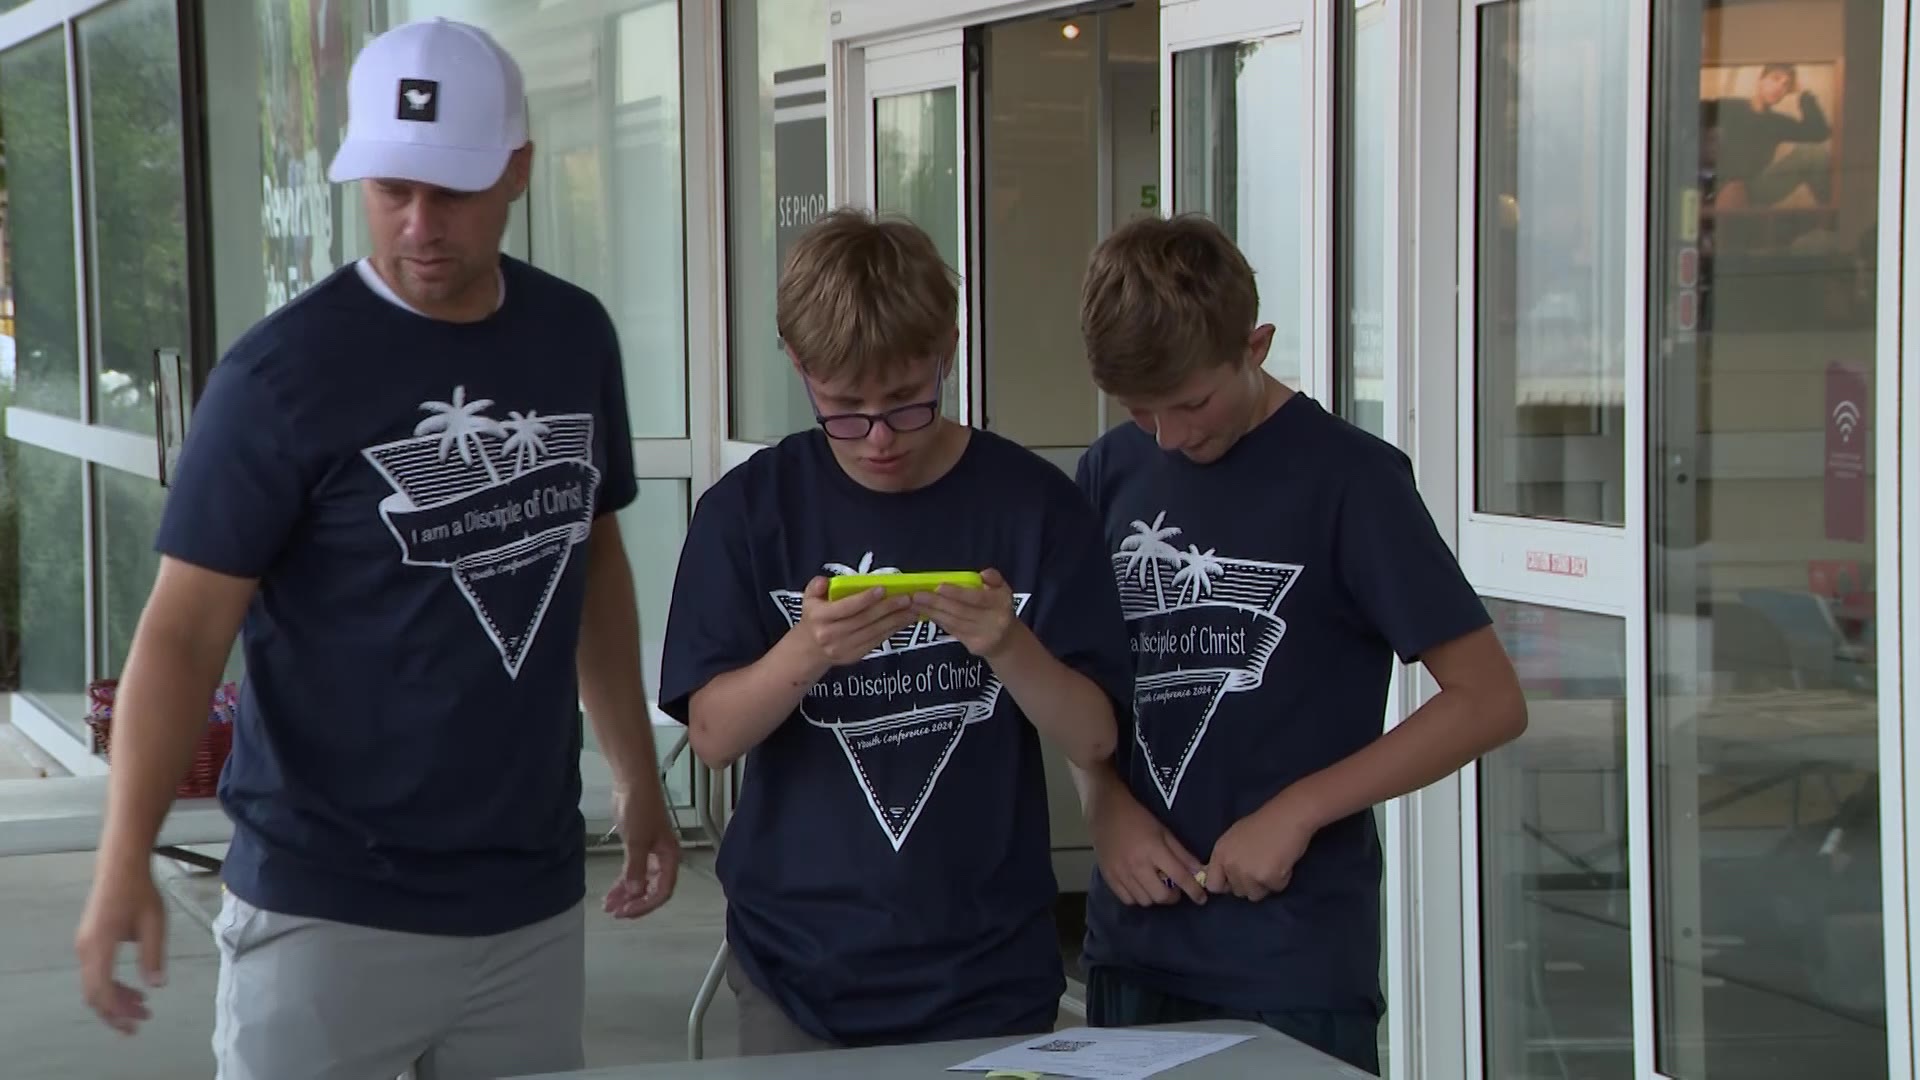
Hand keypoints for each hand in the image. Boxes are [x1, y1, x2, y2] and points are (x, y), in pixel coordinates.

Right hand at [74, 863, 167, 1033]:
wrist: (120, 867)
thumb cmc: (140, 892)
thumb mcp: (154, 923)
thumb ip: (153, 955)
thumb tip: (156, 985)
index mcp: (99, 946)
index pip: (101, 990)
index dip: (117, 1011)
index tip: (136, 1023)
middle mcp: (86, 950)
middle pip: (93, 993)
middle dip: (116, 1011)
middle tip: (142, 1021)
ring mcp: (85, 946)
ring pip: (94, 985)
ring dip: (116, 999)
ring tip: (143, 1006)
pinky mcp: (89, 942)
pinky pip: (96, 973)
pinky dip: (112, 986)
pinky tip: (134, 989)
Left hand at [604, 782, 681, 918]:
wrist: (632, 783)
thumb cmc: (640, 809)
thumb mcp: (637, 841)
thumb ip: (636, 869)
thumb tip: (634, 893)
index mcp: (670, 857)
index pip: (663, 890)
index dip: (645, 905)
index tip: (626, 911)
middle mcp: (663, 858)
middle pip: (652, 889)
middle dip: (634, 902)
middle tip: (615, 912)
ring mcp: (651, 852)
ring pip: (641, 882)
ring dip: (626, 894)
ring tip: (608, 905)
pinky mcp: (638, 846)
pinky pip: (633, 871)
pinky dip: (623, 882)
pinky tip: (612, 892)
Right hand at [794, 576, 917, 667]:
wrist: (809, 650)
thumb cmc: (814, 619)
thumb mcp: (808, 599)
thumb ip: (815, 586)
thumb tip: (824, 582)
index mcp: (819, 617)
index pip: (846, 607)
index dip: (865, 598)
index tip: (882, 589)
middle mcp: (830, 634)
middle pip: (864, 620)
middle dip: (888, 608)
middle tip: (906, 598)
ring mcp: (843, 648)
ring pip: (873, 632)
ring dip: (895, 620)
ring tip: (911, 609)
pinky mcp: (854, 656)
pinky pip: (876, 641)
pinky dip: (891, 630)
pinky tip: (903, 621)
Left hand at [910, 568, 1018, 657]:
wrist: (1006, 641)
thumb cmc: (1000, 609)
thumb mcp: (1003, 590)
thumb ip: (994, 578)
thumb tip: (984, 574)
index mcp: (1001, 603)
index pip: (977, 598)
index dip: (957, 593)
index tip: (939, 587)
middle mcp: (994, 621)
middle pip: (961, 612)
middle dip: (937, 603)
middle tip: (917, 595)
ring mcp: (983, 636)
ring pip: (953, 622)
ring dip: (932, 613)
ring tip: (915, 604)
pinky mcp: (973, 646)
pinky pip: (952, 630)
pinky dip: (937, 620)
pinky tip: (925, 613)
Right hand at [1090, 783, 1206, 905]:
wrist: (1105, 811)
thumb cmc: (1138, 818)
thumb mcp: (1164, 831)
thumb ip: (1182, 853)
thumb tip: (1200, 871)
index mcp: (1154, 850)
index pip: (1180, 877)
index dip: (1194, 890)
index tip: (1201, 898)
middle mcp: (1137, 864)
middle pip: (1161, 896)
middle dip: (1173, 897)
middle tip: (1175, 890)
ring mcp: (1121, 873)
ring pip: (1144, 901)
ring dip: (1155, 897)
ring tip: (1157, 887)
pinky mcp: (1109, 877)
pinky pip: (1127, 900)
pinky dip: (1138, 898)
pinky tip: (1141, 888)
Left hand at [1201, 793, 1317, 901]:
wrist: (1287, 817)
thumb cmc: (1264, 824)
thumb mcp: (1235, 838)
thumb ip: (1228, 858)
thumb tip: (1225, 879)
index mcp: (1220, 853)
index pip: (1213, 885)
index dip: (1226, 885)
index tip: (1237, 880)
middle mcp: (1230, 865)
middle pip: (1237, 892)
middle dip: (1250, 883)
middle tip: (1262, 864)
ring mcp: (1248, 873)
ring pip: (1255, 894)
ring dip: (1265, 884)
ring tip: (1273, 863)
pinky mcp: (1267, 878)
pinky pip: (1274, 890)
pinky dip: (1281, 880)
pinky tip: (1283, 862)